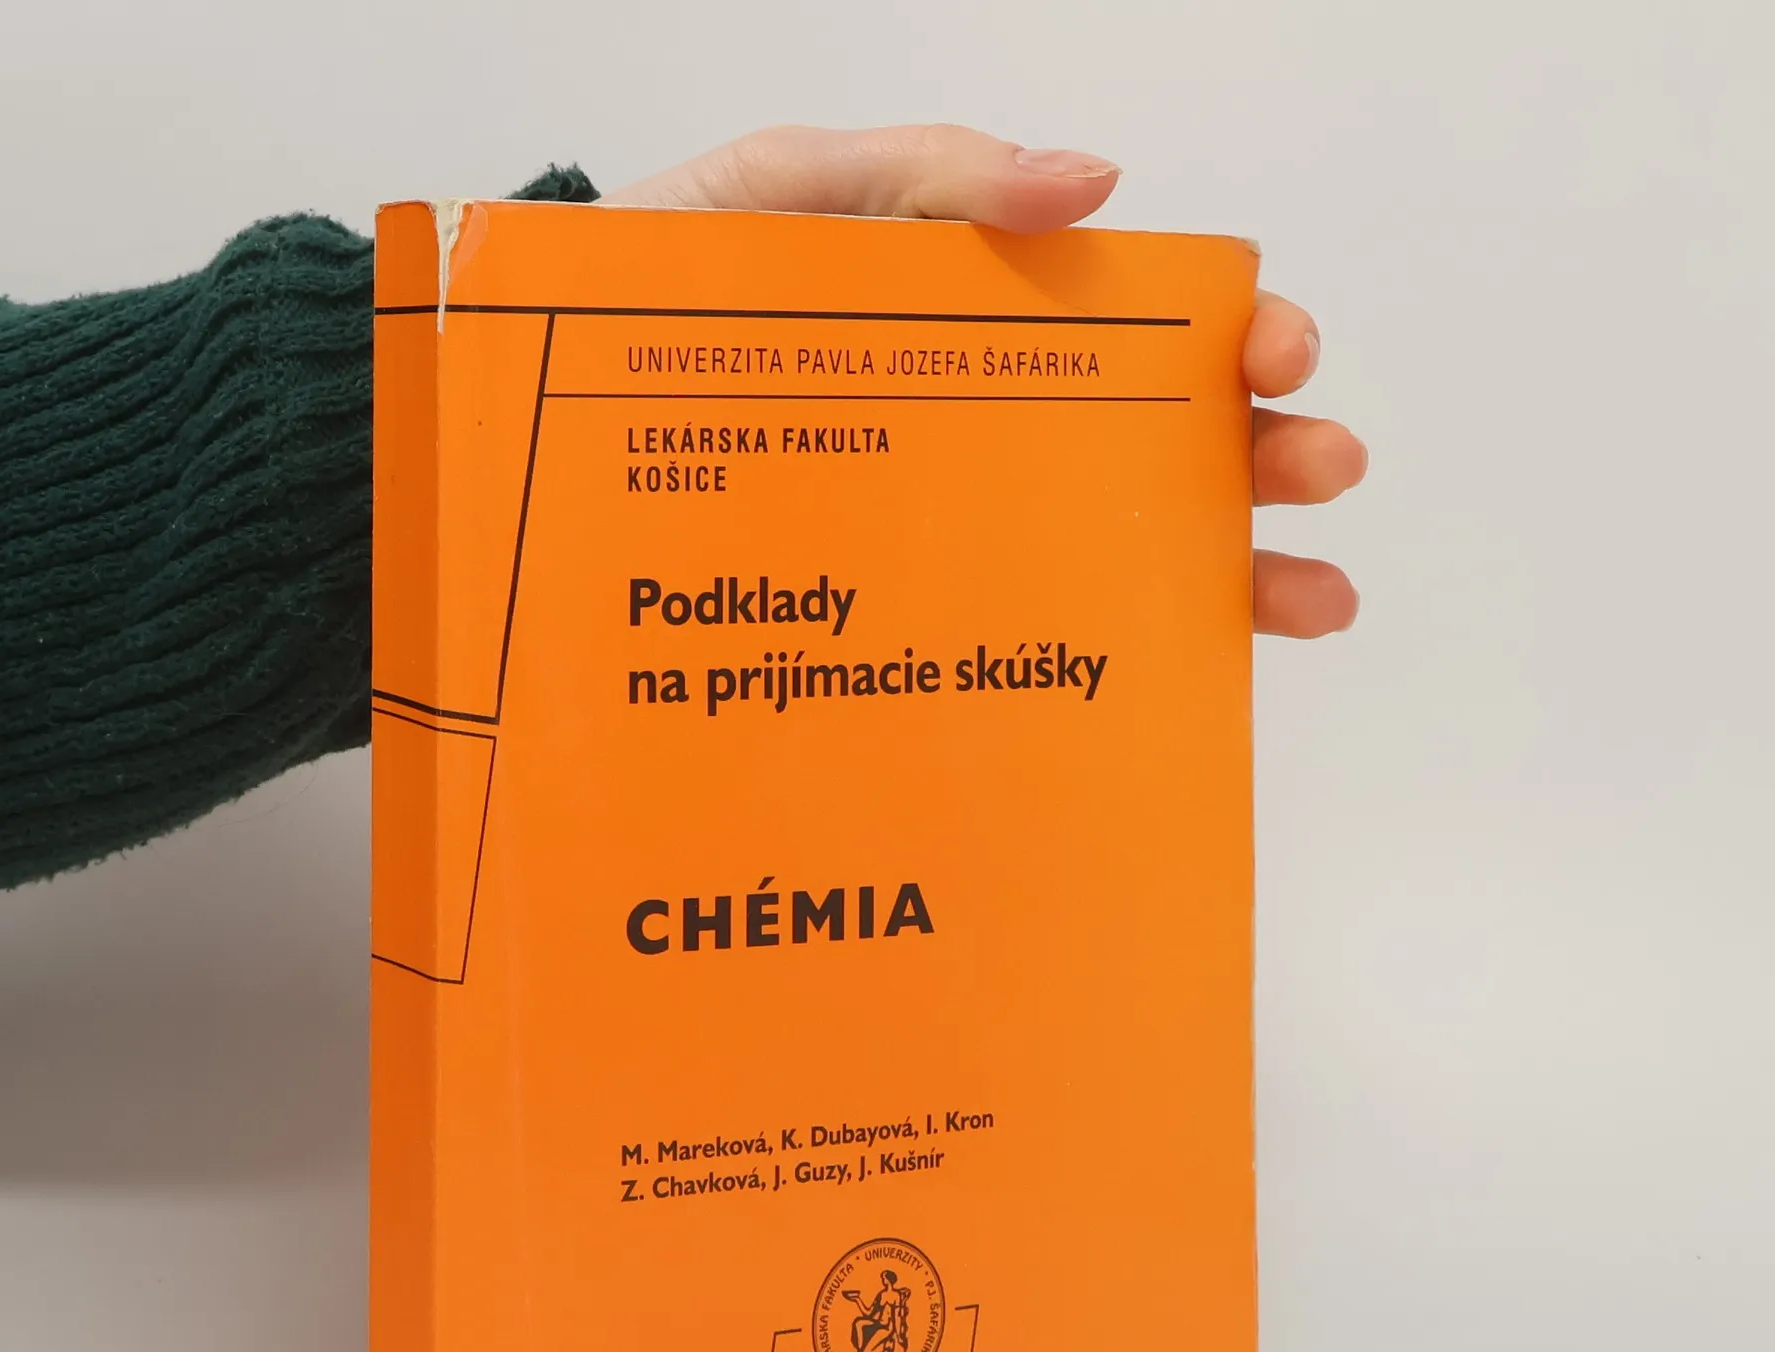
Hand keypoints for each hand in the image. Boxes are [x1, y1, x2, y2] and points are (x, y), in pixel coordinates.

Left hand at [602, 125, 1365, 637]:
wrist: (538, 421)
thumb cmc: (657, 293)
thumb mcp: (781, 196)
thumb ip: (923, 175)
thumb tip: (1093, 182)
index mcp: (983, 319)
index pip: (1141, 326)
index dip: (1232, 334)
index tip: (1276, 354)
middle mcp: (994, 429)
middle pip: (1164, 441)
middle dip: (1265, 453)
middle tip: (1316, 467)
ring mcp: (959, 529)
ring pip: (1128, 550)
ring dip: (1238, 567)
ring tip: (1308, 595)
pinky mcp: (910, 615)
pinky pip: (1034, 639)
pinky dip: (1135, 654)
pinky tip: (1205, 673)